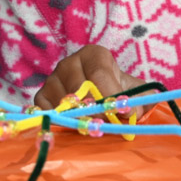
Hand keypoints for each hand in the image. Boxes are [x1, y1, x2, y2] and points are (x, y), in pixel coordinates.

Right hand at [34, 44, 148, 115]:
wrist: (99, 93)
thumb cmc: (117, 89)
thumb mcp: (133, 89)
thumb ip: (140, 97)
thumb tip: (135, 111)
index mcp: (93, 55)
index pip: (99, 75)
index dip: (112, 96)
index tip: (124, 112)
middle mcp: (69, 63)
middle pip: (80, 90)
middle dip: (98, 111)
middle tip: (110, 124)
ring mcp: (52, 80)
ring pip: (65, 104)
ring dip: (82, 119)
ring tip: (97, 126)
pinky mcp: (40, 97)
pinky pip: (49, 113)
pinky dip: (64, 123)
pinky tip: (78, 126)